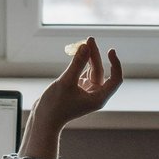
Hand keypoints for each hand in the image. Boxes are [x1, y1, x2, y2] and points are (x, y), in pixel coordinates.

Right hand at [21, 36, 124, 158]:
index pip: (115, 79)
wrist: (43, 120)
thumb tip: (86, 46)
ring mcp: (86, 92)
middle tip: (89, 39)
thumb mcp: (66, 82)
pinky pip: (83, 73)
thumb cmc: (55, 105)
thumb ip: (77, 64)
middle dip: (95, 55)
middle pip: (100, 71)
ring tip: (84, 42)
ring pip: (92, 71)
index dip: (115, 64)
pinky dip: (81, 63)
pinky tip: (78, 53)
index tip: (110, 51)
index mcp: (98, 98)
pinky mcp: (78, 89)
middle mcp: (95, 95)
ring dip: (88, 57)